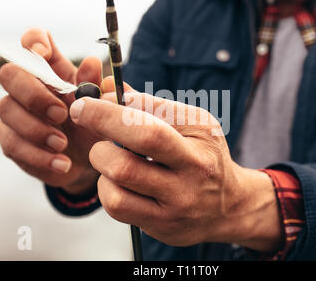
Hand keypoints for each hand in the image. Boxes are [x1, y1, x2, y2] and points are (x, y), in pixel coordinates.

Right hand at [0, 28, 103, 194]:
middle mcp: (27, 86)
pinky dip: (38, 155)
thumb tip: (92, 62)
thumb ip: (95, 85)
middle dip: (34, 94)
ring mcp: (14, 112)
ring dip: (36, 129)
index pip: (32, 41)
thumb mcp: (101, 108)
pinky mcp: (10, 140)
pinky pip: (12, 143)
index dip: (33, 40)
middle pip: (10, 73)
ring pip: (6, 109)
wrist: (88, 162)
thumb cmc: (92, 125)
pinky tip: (62, 164)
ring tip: (63, 144)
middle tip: (61, 114)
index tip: (44, 52)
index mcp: (52, 70)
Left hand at [70, 88, 283, 251]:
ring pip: (119, 182)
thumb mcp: (191, 124)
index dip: (110, 109)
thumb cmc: (204, 156)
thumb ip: (150, 105)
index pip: (151, 120)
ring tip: (109, 156)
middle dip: (101, 129)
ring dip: (102, 162)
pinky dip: (107, 188)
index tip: (85, 102)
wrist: (229, 207)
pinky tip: (117, 181)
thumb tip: (108, 88)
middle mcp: (192, 172)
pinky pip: (118, 206)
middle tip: (88, 122)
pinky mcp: (162, 226)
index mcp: (200, 139)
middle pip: (135, 150)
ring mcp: (177, 204)